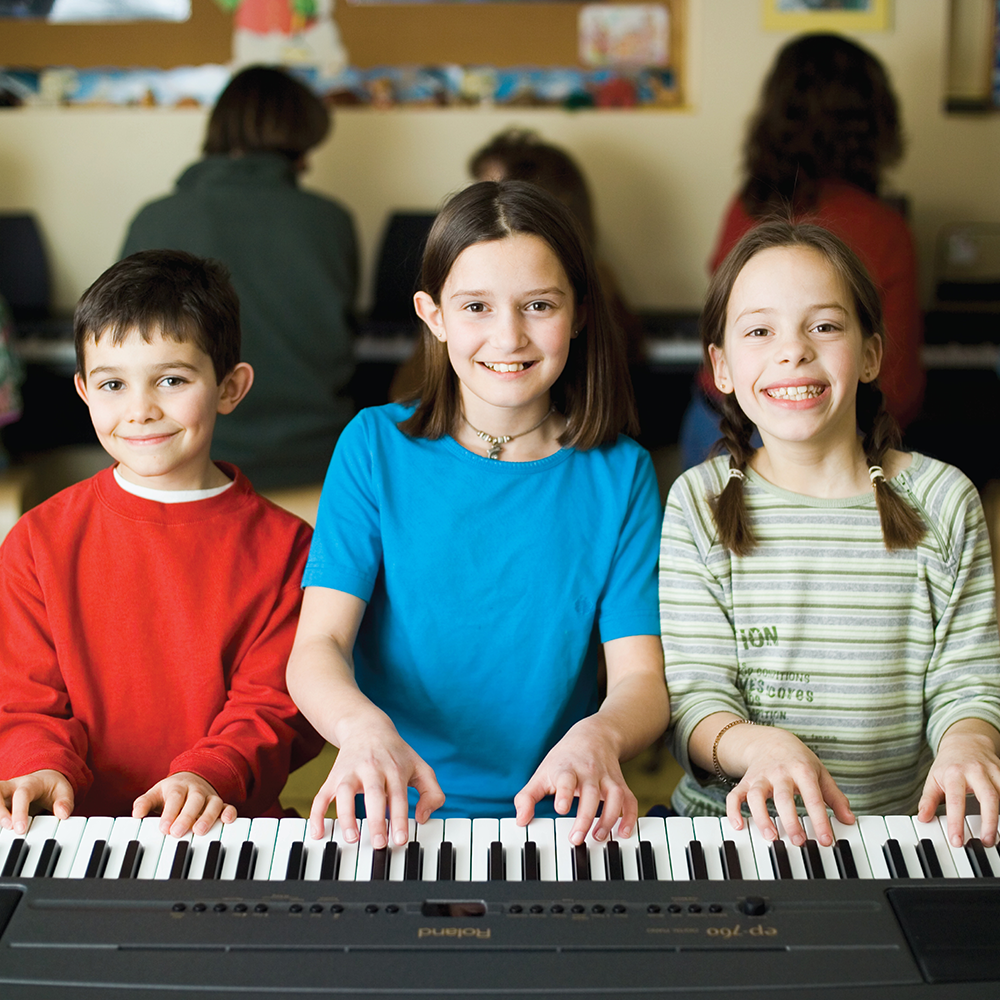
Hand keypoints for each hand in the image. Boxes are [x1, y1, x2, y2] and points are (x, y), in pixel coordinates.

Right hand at [0, 770, 73, 834]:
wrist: (44, 779)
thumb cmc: (52, 788)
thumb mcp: (64, 791)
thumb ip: (65, 802)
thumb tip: (63, 814)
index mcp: (30, 783)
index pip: (22, 795)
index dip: (19, 812)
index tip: (21, 829)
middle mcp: (12, 786)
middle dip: (0, 811)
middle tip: (8, 827)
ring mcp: (2, 794)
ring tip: (1, 830)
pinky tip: (0, 831)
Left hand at [132, 772, 236, 837]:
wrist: (190, 780)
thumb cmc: (170, 792)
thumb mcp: (155, 794)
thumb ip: (144, 802)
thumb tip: (137, 813)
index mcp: (178, 787)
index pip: (175, 797)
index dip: (170, 812)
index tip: (163, 828)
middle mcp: (196, 790)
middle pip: (194, 800)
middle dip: (187, 816)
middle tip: (177, 832)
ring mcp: (209, 797)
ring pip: (213, 803)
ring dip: (208, 817)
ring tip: (199, 831)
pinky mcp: (220, 804)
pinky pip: (228, 806)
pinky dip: (229, 812)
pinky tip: (227, 821)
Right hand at [308, 714, 443, 848]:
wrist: (367, 727)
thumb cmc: (397, 754)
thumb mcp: (421, 768)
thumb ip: (432, 793)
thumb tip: (421, 818)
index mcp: (394, 769)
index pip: (399, 796)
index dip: (400, 818)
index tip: (400, 840)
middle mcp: (372, 769)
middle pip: (373, 794)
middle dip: (375, 819)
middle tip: (379, 844)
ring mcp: (350, 772)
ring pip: (344, 793)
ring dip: (346, 816)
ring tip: (352, 838)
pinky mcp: (333, 777)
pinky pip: (321, 796)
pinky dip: (317, 814)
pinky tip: (318, 832)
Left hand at [513, 718, 637, 845]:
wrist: (593, 736)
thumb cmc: (564, 760)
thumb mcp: (542, 773)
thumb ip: (528, 797)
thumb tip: (521, 820)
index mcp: (566, 768)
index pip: (566, 778)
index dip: (565, 792)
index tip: (561, 808)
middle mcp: (589, 772)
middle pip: (590, 793)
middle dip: (585, 817)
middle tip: (576, 838)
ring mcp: (606, 778)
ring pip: (614, 797)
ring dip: (608, 818)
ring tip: (598, 837)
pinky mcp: (620, 784)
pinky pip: (630, 800)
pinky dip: (630, 816)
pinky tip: (624, 832)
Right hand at [721, 725, 853, 847]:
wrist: (771, 740)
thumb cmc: (798, 760)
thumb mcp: (820, 773)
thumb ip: (835, 797)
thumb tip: (849, 820)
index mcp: (802, 770)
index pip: (812, 796)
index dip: (819, 819)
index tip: (825, 840)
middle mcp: (779, 772)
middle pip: (782, 796)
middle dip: (790, 820)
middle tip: (798, 841)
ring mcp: (760, 776)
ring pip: (756, 795)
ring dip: (761, 816)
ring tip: (771, 836)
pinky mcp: (745, 781)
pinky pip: (735, 795)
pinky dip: (734, 810)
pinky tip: (739, 825)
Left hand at [918, 721, 999, 847]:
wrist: (966, 741)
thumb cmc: (949, 764)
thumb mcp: (933, 778)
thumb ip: (928, 800)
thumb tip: (923, 818)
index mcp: (954, 773)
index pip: (955, 801)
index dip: (956, 822)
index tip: (957, 841)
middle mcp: (976, 771)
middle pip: (988, 797)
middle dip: (989, 822)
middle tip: (987, 842)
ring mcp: (993, 771)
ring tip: (999, 835)